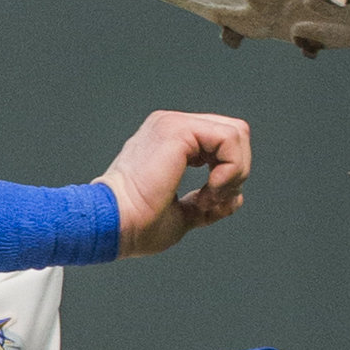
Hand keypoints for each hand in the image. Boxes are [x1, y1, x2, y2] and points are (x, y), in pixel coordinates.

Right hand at [98, 110, 249, 257]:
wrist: (114, 224)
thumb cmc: (136, 224)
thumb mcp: (182, 215)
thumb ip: (206, 204)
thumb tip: (234, 200)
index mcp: (170, 142)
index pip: (222, 142)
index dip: (227, 175)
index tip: (206, 204)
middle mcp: (172, 126)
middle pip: (234, 133)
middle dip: (236, 171)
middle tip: (213, 199)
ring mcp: (174, 124)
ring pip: (236, 133)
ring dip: (234, 172)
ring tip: (209, 196)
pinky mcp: (178, 130)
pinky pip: (229, 139)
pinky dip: (230, 169)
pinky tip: (209, 190)